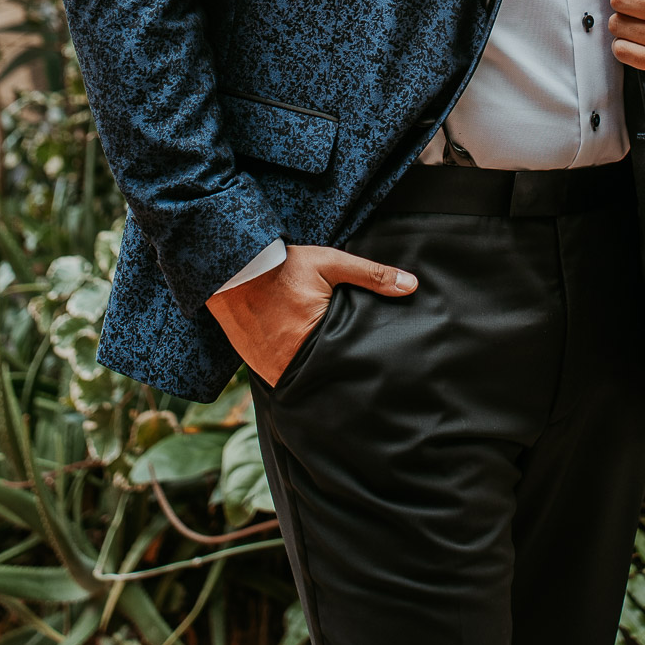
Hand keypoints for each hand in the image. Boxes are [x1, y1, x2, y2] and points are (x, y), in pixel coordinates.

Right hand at [206, 244, 417, 386]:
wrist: (233, 268)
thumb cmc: (284, 266)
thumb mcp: (330, 264)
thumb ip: (371, 274)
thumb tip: (412, 286)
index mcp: (312, 337)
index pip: (347, 361)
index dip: (361, 361)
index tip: (375, 366)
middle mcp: (289, 360)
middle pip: (325, 376)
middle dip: (339, 374)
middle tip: (357, 372)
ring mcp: (269, 367)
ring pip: (303, 380)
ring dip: (316, 374)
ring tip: (333, 371)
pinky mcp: (255, 366)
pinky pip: (282, 376)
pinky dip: (294, 370)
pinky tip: (305, 364)